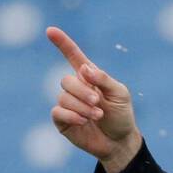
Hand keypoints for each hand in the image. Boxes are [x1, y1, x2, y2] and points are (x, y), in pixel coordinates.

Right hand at [46, 26, 140, 172]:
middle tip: (97, 102)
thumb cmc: (122, 115)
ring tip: (97, 115)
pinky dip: (71, 116)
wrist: (120, 142)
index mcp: (90, 77)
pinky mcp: (62, 121)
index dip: (62, 43)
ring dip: (82, 107)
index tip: (50, 30)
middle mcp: (76, 88)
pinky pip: (57, 112)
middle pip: (66, 80)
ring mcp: (67, 104)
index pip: (73, 56)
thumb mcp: (120, 94)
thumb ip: (103, 79)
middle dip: (82, 91)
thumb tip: (84, 68)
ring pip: (63, 97)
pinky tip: (83, 121)